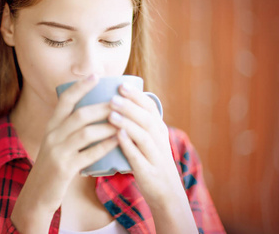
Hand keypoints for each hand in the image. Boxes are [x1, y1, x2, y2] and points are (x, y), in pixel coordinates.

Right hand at [11, 74, 118, 232]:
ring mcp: (57, 152)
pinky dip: (104, 146)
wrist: (37, 195)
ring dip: (106, 125)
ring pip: (85, 132)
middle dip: (102, 106)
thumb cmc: (53, 166)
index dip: (80, 87)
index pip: (64, 100)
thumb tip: (92, 111)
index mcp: (51, 126)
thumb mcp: (55, 143)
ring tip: (123, 120)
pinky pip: (88, 154)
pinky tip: (117, 141)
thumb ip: (69, 128)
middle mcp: (52, 135)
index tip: (96, 75)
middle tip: (120, 99)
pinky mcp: (64, 168)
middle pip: (79, 114)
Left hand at [108, 83, 196, 232]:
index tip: (122, 84)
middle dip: (129, 106)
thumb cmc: (152, 163)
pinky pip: (138, 157)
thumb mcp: (150, 141)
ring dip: (127, 123)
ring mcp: (155, 157)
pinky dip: (128, 145)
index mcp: (159, 130)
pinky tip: (117, 137)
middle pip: (146, 118)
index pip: (151, 107)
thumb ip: (138, 124)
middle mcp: (160, 140)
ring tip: (111, 113)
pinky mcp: (149, 172)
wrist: (167, 195)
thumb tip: (118, 102)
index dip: (137, 95)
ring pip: (143, 135)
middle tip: (113, 96)